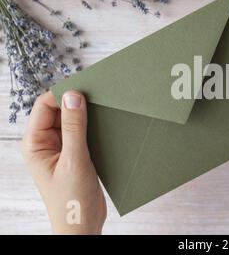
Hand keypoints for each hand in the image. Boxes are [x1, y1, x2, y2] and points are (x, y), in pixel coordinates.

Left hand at [22, 91, 105, 234]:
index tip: (86, 89)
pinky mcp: (75, 154)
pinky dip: (93, 126)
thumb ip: (74, 127)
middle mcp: (46, 143)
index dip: (63, 94)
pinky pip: (82, 132)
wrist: (83, 225)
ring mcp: (61, 148)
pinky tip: (105, 125)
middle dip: (76, 102)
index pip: (45, 106)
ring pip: (72, 120)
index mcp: (36, 144)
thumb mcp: (75, 160)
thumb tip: (73, 95)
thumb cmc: (72, 201)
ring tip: (104, 110)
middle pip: (58, 110)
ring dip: (86, 114)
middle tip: (98, 96)